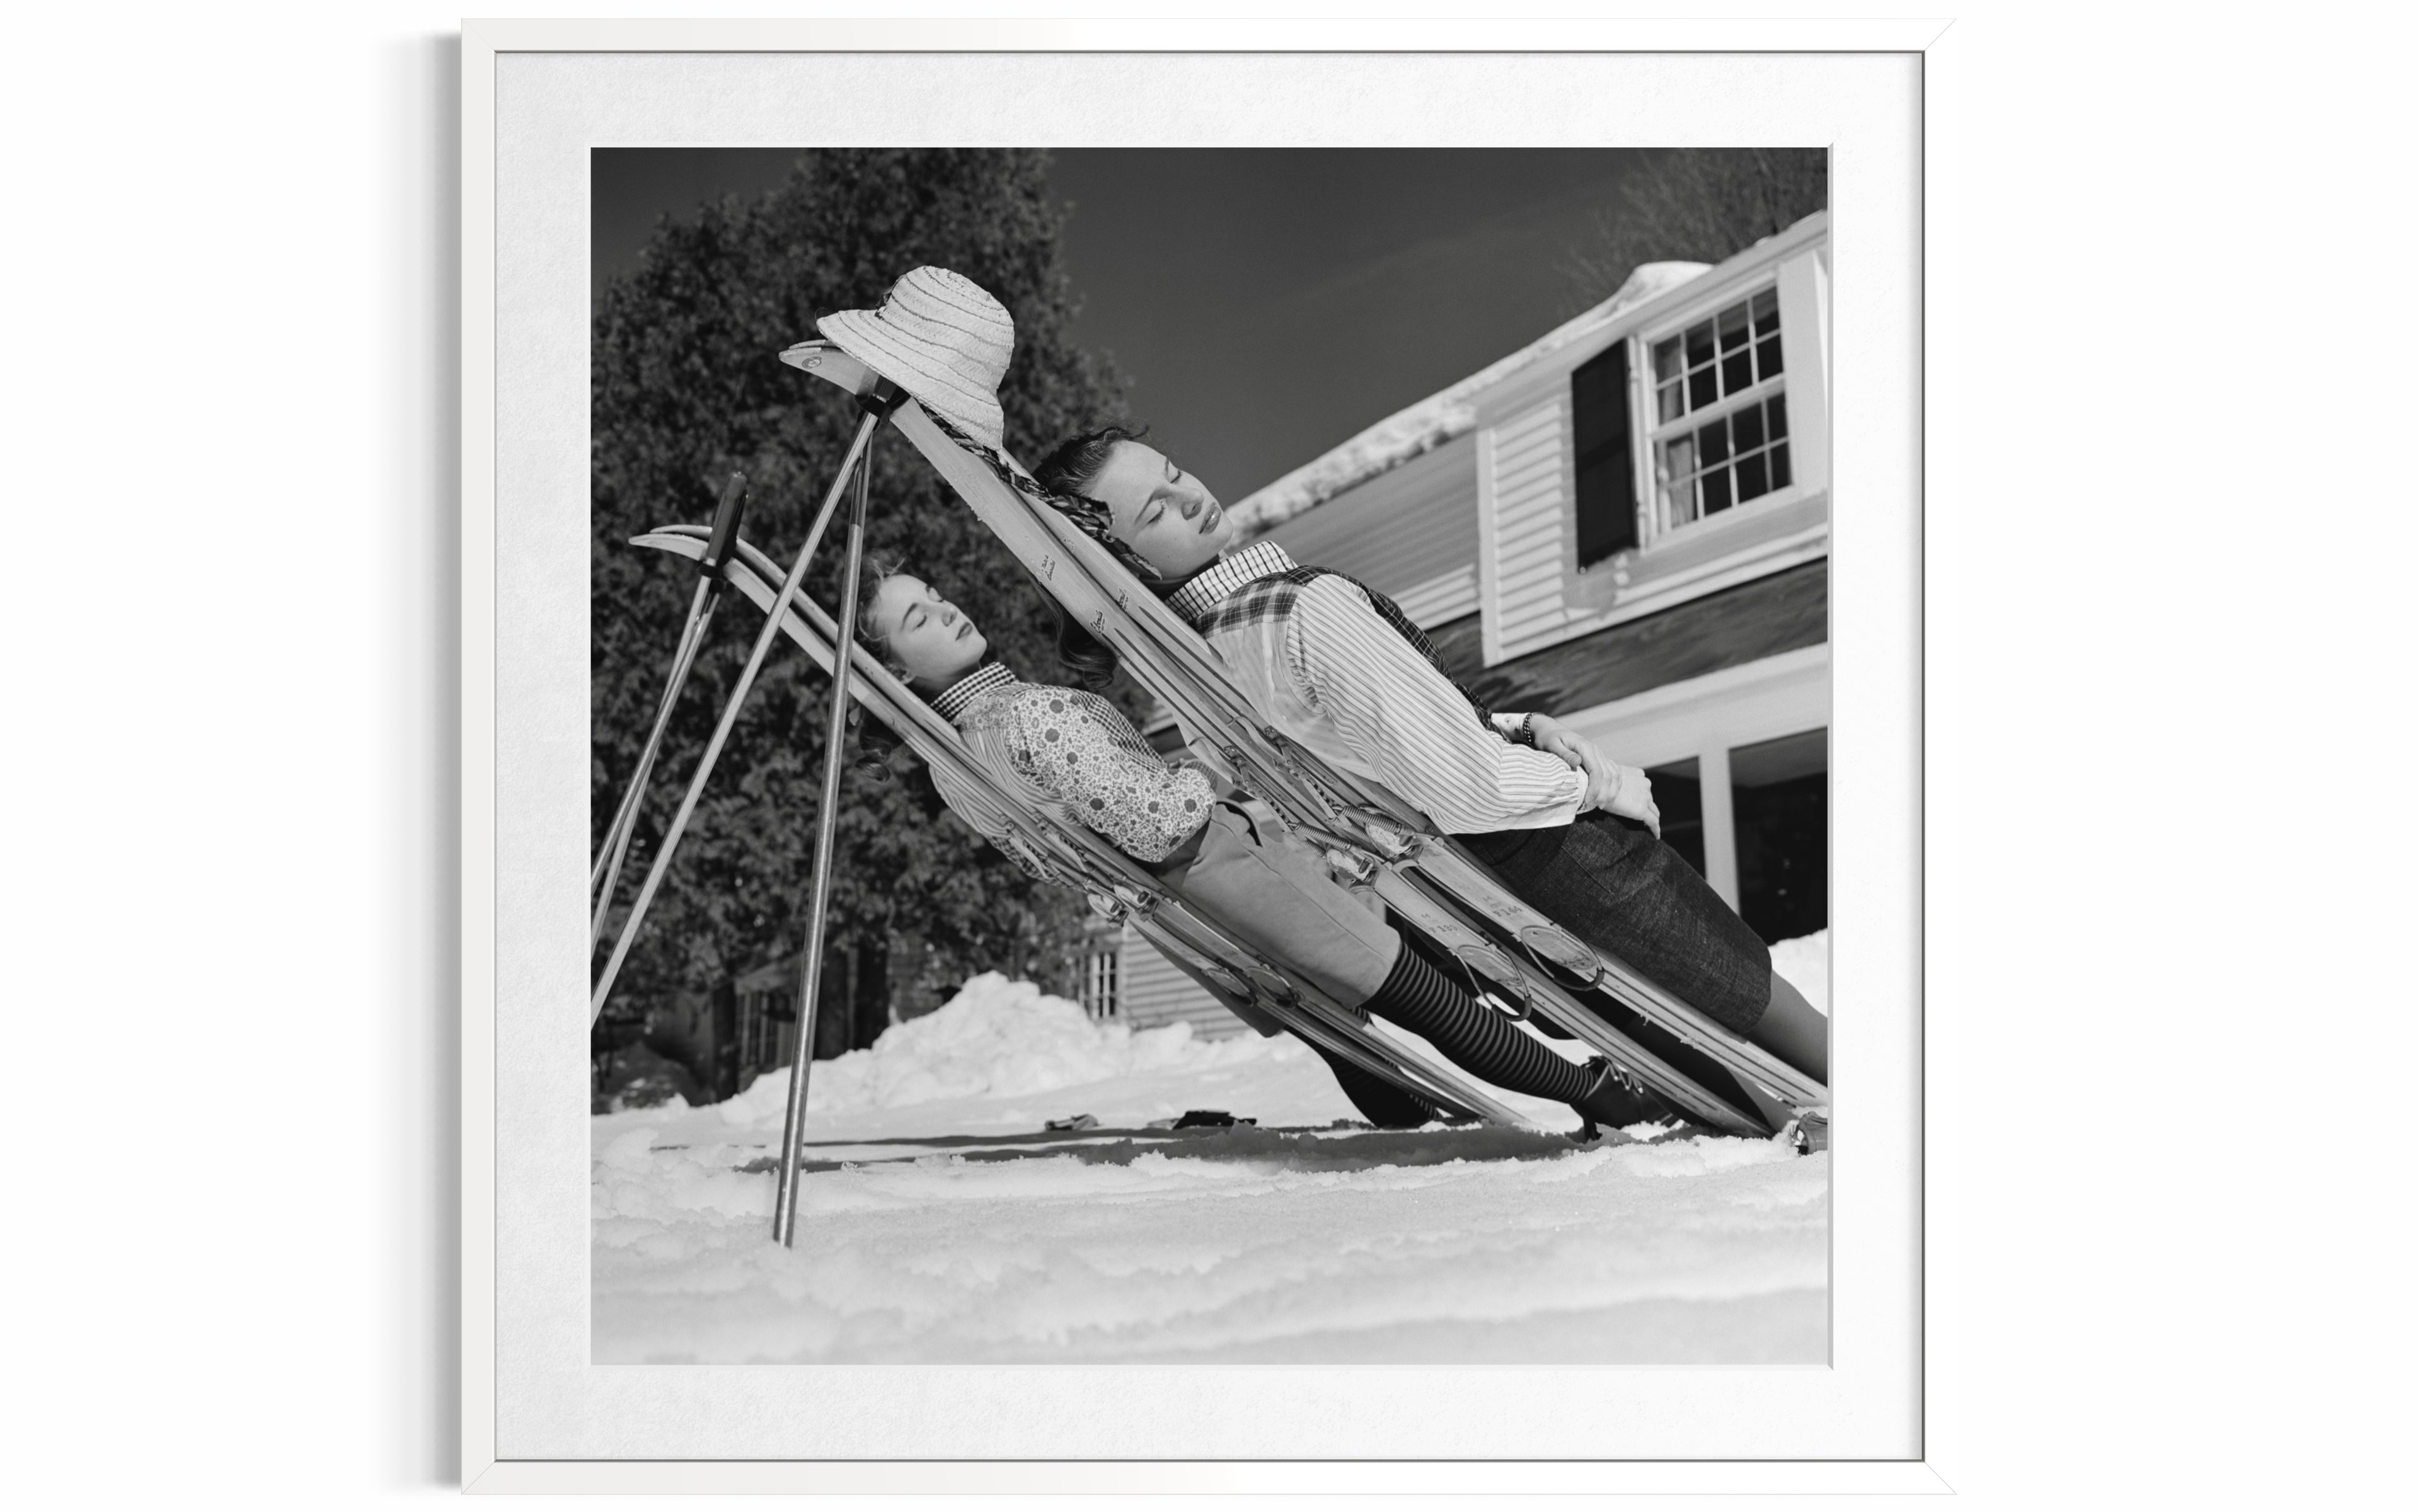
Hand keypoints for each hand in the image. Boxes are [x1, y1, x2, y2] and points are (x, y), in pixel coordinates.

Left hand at [1525, 716, 1656, 835]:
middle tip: (1591, 808)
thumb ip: (1564, 753)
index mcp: (1586, 747)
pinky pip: (1614, 772)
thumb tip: (1577, 762)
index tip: (1586, 802)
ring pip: (1615, 775)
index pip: (1598, 772)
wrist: (1550, 729)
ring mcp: (1599, 754)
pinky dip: (1613, 785)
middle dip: (1603, 794)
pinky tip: (1606, 796)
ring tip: (1599, 805)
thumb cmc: (1548, 738)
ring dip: (1610, 792)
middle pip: (1609, 776)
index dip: (1595, 790)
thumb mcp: (1551, 744)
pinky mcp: (1599, 758)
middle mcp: (1596, 751)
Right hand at [1597, 762, 1660, 837]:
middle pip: (1649, 799)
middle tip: (1643, 818)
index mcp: (1638, 774)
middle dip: (1647, 808)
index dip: (1642, 797)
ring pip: (1653, 811)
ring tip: (1649, 828)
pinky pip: (1653, 822)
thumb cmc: (1597, 780)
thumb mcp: (1609, 775)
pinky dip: (1655, 829)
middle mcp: (1645, 784)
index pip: (1643, 788)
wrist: (1596, 784)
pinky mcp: (1641, 810)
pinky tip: (1655, 836)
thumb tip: (1608, 789)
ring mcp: (1645, 797)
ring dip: (1651, 818)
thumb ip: (1615, 781)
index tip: (1639, 804)